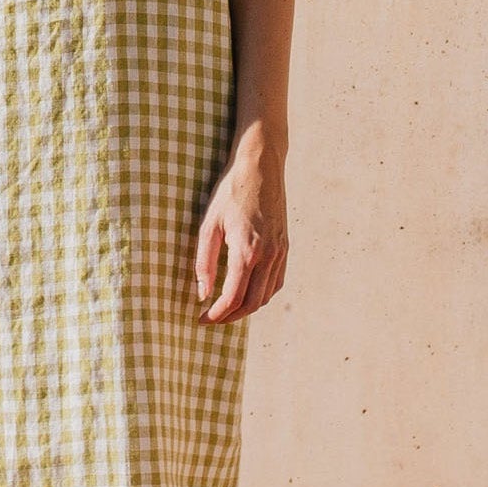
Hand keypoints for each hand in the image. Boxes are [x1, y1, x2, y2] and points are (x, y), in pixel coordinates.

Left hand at [195, 131, 287, 323]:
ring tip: (225, 309)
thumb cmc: (230, 192)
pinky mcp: (286, 247)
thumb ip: (204, 261)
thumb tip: (202, 293)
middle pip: (251, 303)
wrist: (261, 167)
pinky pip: (276, 282)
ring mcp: (281, 252)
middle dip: (230, 317)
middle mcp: (269, 255)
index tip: (201, 319)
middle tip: (211, 319)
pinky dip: (262, 294)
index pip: (233, 297)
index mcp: (247, 250)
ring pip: (266, 296)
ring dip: (246, 308)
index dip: (216, 314)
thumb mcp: (208, 224)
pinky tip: (246, 293)